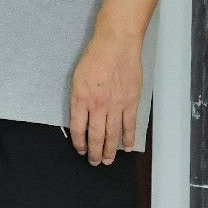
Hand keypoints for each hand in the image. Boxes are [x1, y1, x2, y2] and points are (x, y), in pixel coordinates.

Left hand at [69, 32, 144, 165]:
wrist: (116, 45)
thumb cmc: (95, 56)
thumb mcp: (77, 77)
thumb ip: (79, 97)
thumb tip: (81, 114)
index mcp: (81, 99)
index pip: (78, 128)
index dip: (79, 143)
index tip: (81, 150)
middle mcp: (97, 106)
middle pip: (96, 136)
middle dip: (95, 152)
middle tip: (95, 162)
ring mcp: (115, 105)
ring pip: (112, 134)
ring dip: (110, 150)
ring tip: (108, 161)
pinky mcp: (131, 102)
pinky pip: (129, 125)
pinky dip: (128, 137)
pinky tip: (127, 147)